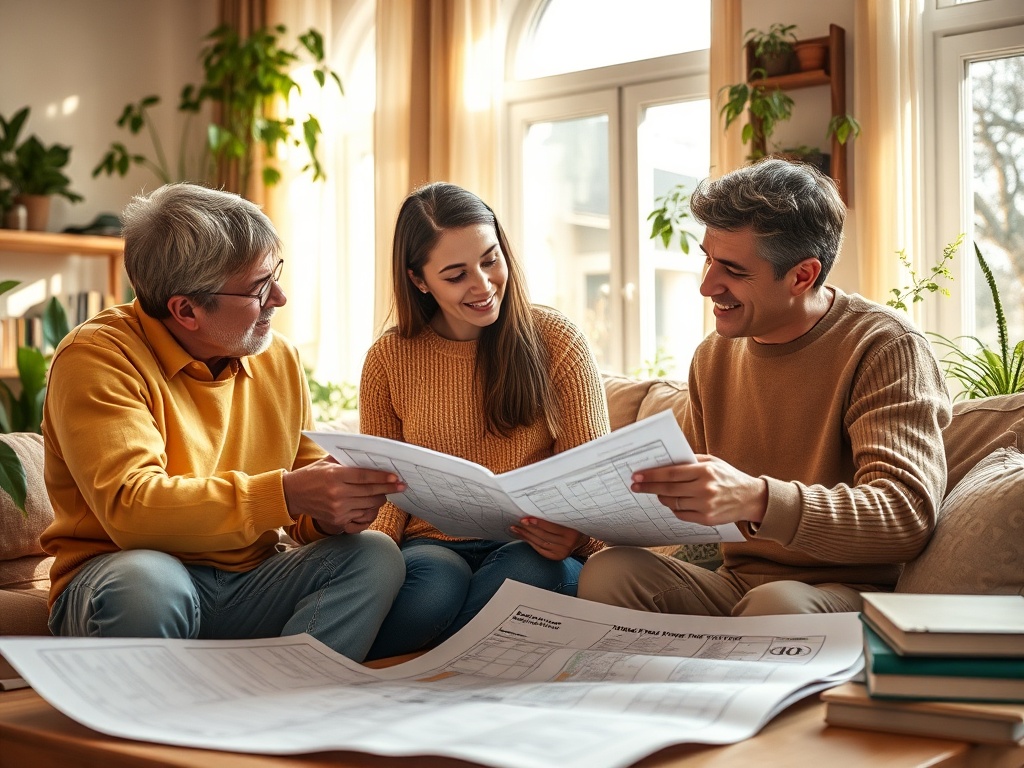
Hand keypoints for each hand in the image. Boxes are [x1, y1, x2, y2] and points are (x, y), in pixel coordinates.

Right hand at [283, 459, 405, 534]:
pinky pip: (360, 515)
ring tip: (386, 493)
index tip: (395, 477)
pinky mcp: (337, 520)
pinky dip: (369, 509)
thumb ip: (346, 460)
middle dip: (388, 489)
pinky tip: (373, 503)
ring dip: (380, 499)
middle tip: (401, 486)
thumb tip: (370, 455)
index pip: (364, 477)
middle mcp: (337, 493)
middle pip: (370, 492)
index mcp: (335, 476)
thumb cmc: (312, 474)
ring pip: (368, 505)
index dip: (382, 477)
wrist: (292, 495)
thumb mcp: (326, 462)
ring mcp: (337, 509)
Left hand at [510, 517, 585, 559]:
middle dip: (529, 528)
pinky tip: (524, 537)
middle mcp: (567, 543)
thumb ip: (556, 516)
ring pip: (540, 543)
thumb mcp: (569, 519)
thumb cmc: (572, 525)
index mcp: (571, 532)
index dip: (538, 523)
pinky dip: (531, 543)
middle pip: (544, 535)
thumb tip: (535, 510)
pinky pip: (541, 550)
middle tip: (519, 522)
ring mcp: (562, 552)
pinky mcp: (556, 557)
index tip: (526, 518)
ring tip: (516, 529)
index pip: (551, 527)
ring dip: (527, 535)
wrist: (581, 540)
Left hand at [631, 454, 767, 526]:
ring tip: (657, 492)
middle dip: (648, 487)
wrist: (750, 498)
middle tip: (635, 485)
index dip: (652, 475)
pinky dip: (673, 508)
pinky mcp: (706, 520)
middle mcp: (704, 489)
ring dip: (661, 497)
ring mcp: (705, 506)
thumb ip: (690, 461)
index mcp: (705, 471)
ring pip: (672, 503)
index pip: (671, 473)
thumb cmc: (728, 476)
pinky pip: (680, 514)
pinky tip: (673, 502)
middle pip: (668, 489)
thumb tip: (664, 461)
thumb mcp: (712, 462)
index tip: (637, 475)